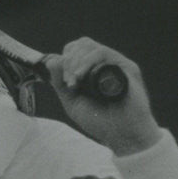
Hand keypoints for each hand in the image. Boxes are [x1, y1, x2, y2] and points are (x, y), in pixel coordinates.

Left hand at [45, 37, 162, 154]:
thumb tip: (51, 60)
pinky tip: (81, 77)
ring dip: (76, 62)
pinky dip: (87, 62)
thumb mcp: (73, 102)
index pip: (75, 50)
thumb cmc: (100, 120)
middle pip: (82, 44)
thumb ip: (60, 83)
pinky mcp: (126, 67)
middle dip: (69, 61)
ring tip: (74, 82)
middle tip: (69, 83)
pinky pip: (103, 53)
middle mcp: (105, 64)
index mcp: (92, 70)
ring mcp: (116, 64)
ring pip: (90, 46)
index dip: (65, 60)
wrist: (122, 135)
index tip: (64, 82)